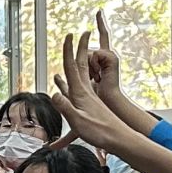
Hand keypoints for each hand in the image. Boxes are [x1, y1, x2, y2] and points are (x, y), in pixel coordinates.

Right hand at [48, 27, 135, 153]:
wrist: (117, 139)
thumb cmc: (99, 131)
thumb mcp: (77, 121)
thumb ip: (65, 107)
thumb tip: (53, 93)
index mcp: (81, 93)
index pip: (73, 66)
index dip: (70, 50)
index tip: (69, 34)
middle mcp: (85, 92)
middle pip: (81, 65)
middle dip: (81, 48)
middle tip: (83, 33)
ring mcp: (88, 97)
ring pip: (81, 75)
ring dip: (76, 62)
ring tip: (72, 55)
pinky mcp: (91, 105)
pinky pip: (79, 88)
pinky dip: (71, 83)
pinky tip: (68, 87)